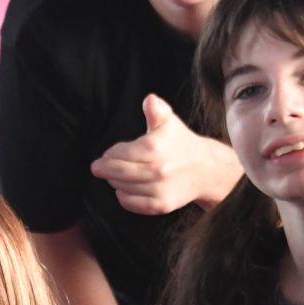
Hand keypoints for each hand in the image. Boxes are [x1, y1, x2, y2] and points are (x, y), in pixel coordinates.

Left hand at [91, 96, 242, 214]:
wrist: (205, 169)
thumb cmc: (181, 143)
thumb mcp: (169, 122)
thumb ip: (156, 110)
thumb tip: (150, 100)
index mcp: (154, 147)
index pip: (118, 153)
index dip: (109, 154)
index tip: (106, 155)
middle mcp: (157, 169)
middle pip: (116, 172)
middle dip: (104, 169)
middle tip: (98, 168)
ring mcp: (159, 189)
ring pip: (121, 187)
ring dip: (114, 181)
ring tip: (115, 176)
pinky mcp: (161, 205)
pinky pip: (131, 203)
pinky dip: (123, 197)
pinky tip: (124, 189)